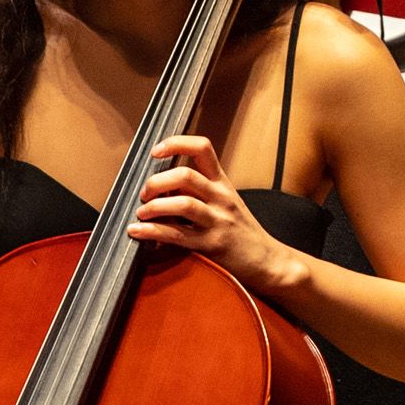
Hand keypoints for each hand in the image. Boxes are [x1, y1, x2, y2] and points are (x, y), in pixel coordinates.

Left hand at [134, 135, 294, 295]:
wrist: (267, 261)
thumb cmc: (242, 232)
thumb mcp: (226, 203)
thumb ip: (199, 192)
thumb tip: (161, 188)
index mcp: (223, 183)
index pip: (202, 148)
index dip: (176, 144)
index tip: (156, 151)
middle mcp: (221, 198)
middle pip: (185, 175)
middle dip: (156, 182)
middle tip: (145, 193)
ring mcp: (217, 221)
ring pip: (181, 203)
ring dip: (153, 207)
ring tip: (142, 213)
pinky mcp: (211, 245)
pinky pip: (177, 235)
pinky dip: (152, 232)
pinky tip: (137, 231)